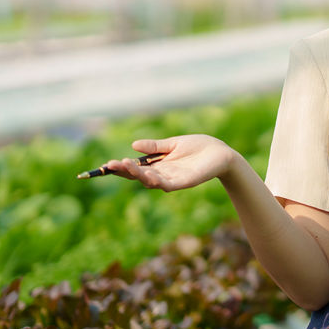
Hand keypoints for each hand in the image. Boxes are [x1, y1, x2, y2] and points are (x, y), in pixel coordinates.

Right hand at [102, 135, 240, 191]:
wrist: (221, 152)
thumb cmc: (198, 147)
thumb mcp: (172, 144)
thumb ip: (154, 147)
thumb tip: (133, 145)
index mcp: (158, 165)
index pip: (135, 168)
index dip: (121, 167)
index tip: (107, 164)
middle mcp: (162, 175)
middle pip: (139, 176)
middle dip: (124, 171)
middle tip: (111, 165)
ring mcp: (173, 180)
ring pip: (150, 181)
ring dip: (137, 175)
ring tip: (125, 165)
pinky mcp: (185, 182)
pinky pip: (168, 184)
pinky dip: (157, 181)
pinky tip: (148, 176)